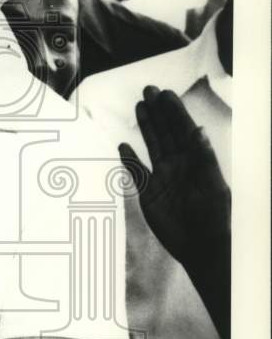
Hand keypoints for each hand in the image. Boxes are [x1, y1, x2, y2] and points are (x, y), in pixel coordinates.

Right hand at [118, 86, 230, 269]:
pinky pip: (136, 172)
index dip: (175, 111)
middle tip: (149, 90)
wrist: (202, 248)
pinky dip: (129, 159)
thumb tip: (198, 130)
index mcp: (196, 160)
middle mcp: (179, 165)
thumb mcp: (213, 186)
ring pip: (152, 146)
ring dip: (146, 127)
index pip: (184, 130)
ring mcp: (163, 178)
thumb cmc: (215, 218)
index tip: (165, 94)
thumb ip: (205, 158)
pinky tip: (123, 145)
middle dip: (158, 111)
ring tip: (139, 107)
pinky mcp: (149, 194)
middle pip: (166, 132)